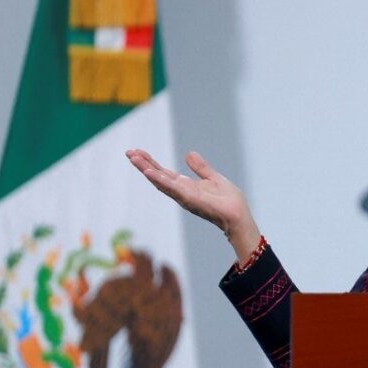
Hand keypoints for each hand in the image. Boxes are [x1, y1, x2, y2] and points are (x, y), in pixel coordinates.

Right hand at [125, 149, 260, 258]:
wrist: (239, 215)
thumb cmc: (229, 200)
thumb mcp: (213, 178)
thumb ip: (200, 168)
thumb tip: (189, 154)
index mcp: (185, 186)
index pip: (164, 173)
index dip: (150, 162)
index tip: (137, 152)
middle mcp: (181, 192)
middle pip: (158, 176)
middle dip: (143, 164)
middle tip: (129, 152)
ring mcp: (183, 196)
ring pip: (161, 182)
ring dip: (147, 170)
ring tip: (134, 158)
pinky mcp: (190, 199)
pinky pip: (172, 189)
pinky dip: (160, 180)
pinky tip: (150, 172)